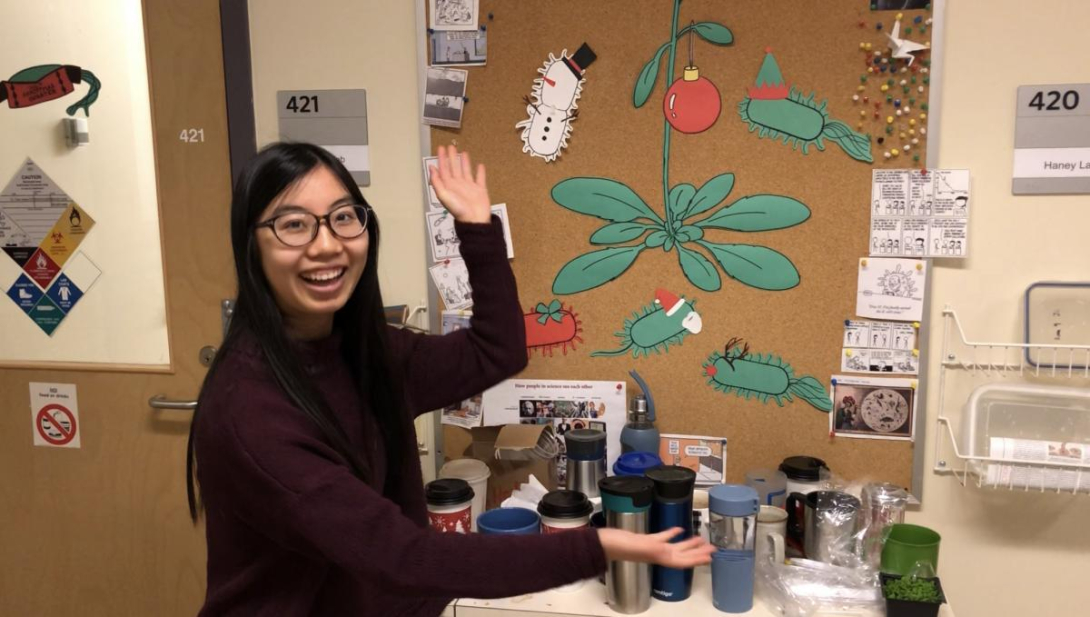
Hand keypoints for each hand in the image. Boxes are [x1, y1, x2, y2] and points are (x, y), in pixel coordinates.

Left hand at [428, 144, 490, 223]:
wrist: (474, 220)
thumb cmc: (458, 210)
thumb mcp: (444, 196)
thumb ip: (437, 182)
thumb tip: (431, 168)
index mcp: (449, 186)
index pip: (443, 169)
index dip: (441, 158)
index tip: (441, 148)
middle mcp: (458, 185)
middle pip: (454, 167)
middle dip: (452, 157)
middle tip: (450, 146)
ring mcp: (469, 187)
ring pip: (466, 170)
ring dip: (464, 162)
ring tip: (463, 152)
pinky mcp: (480, 189)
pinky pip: (480, 178)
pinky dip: (480, 172)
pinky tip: (480, 165)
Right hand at [597, 527, 715, 568]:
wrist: (604, 543)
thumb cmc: (619, 546)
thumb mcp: (640, 546)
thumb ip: (655, 548)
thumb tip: (669, 549)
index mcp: (659, 556)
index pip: (683, 561)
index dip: (697, 559)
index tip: (710, 556)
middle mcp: (658, 554)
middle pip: (683, 555)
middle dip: (698, 552)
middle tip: (712, 548)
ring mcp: (652, 547)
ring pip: (676, 546)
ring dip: (688, 544)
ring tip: (701, 540)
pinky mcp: (645, 539)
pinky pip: (663, 537)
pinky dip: (672, 534)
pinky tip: (678, 530)